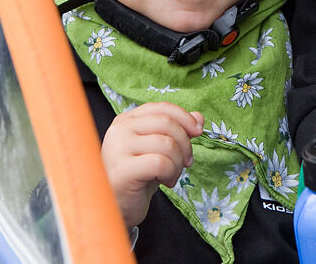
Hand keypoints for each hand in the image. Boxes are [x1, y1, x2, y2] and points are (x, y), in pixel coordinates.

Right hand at [101, 102, 203, 227]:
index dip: (185, 118)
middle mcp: (119, 130)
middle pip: (167, 123)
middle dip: (185, 144)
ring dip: (178, 163)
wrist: (119, 208)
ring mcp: (118, 149)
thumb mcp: (160, 149)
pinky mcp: (122, 170)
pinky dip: (171, 173)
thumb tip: (198, 117)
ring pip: (166, 144)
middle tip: (186, 162)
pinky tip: (165, 182)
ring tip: (172, 175)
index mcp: (127, 120)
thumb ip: (177, 130)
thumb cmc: (140, 177)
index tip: (198, 132)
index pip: (162, 108)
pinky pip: (160, 163)